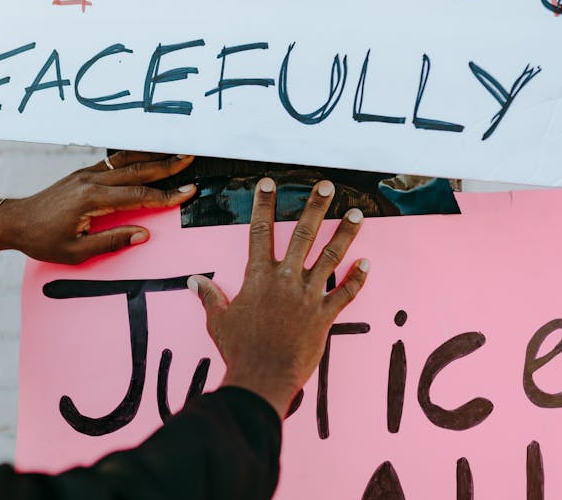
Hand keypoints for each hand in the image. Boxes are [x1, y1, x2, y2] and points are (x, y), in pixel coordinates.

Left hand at [0, 152, 195, 262]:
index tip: (188, 191)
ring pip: (127, 161)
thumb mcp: (77, 251)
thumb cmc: (43, 240)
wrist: (15, 220)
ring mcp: (87, 173)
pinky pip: (115, 162)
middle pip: (137, 170)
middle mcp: (91, 180)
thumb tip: (142, 234)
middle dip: (166, 165)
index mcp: (92, 199)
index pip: (138, 195)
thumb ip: (112, 241)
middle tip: (190, 158)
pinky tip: (148, 155)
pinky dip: (135, 157)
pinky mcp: (84, 172)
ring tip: (176, 151)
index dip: (165, 195)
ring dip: (153, 156)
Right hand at [189, 178, 368, 419]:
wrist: (263, 378)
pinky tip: (366, 263)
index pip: (259, 231)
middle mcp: (285, 279)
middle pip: (303, 234)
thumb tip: (194, 281)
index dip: (263, 205)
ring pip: (331, 257)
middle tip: (327, 185)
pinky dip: (357, 278)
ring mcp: (308, 296)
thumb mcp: (218, 320)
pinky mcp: (324, 316)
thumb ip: (209, 297)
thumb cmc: (239, 350)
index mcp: (258, 277)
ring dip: (346, 234)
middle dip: (316, 207)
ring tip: (358, 214)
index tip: (268, 184)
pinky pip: (345, 293)